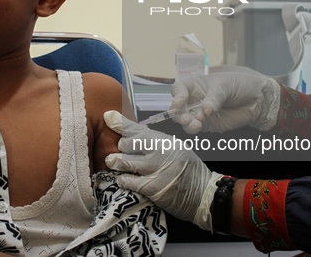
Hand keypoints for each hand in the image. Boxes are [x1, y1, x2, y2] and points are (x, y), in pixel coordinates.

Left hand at [104, 111, 221, 230]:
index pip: (138, 129)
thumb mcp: (177, 148)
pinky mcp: (151, 188)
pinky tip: (124, 178)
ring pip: (124, 161)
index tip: (108, 116)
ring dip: (116, 161)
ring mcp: (155, 170)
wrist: (203, 194)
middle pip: (127, 144)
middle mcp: (160, 152)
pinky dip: (123, 179)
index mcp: (165, 141)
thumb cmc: (190, 171)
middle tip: (121, 150)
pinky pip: (127, 181)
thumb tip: (134, 134)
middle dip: (121, 147)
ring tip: (112, 161)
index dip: (120, 122)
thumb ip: (156, 142)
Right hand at [170, 72, 280, 133]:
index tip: (180, 102)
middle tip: (186, 118)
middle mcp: (194, 99)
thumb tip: (205, 110)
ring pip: (184, 120)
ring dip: (186, 123)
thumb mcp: (225, 86)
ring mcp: (199, 113)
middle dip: (178, 114)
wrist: (256, 99)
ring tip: (195, 124)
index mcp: (195, 85)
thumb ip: (214, 98)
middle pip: (177, 108)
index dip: (176, 96)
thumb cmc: (240, 85)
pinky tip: (200, 126)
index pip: (178, 89)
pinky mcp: (208, 125)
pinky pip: (195, 128)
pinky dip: (194, 128)